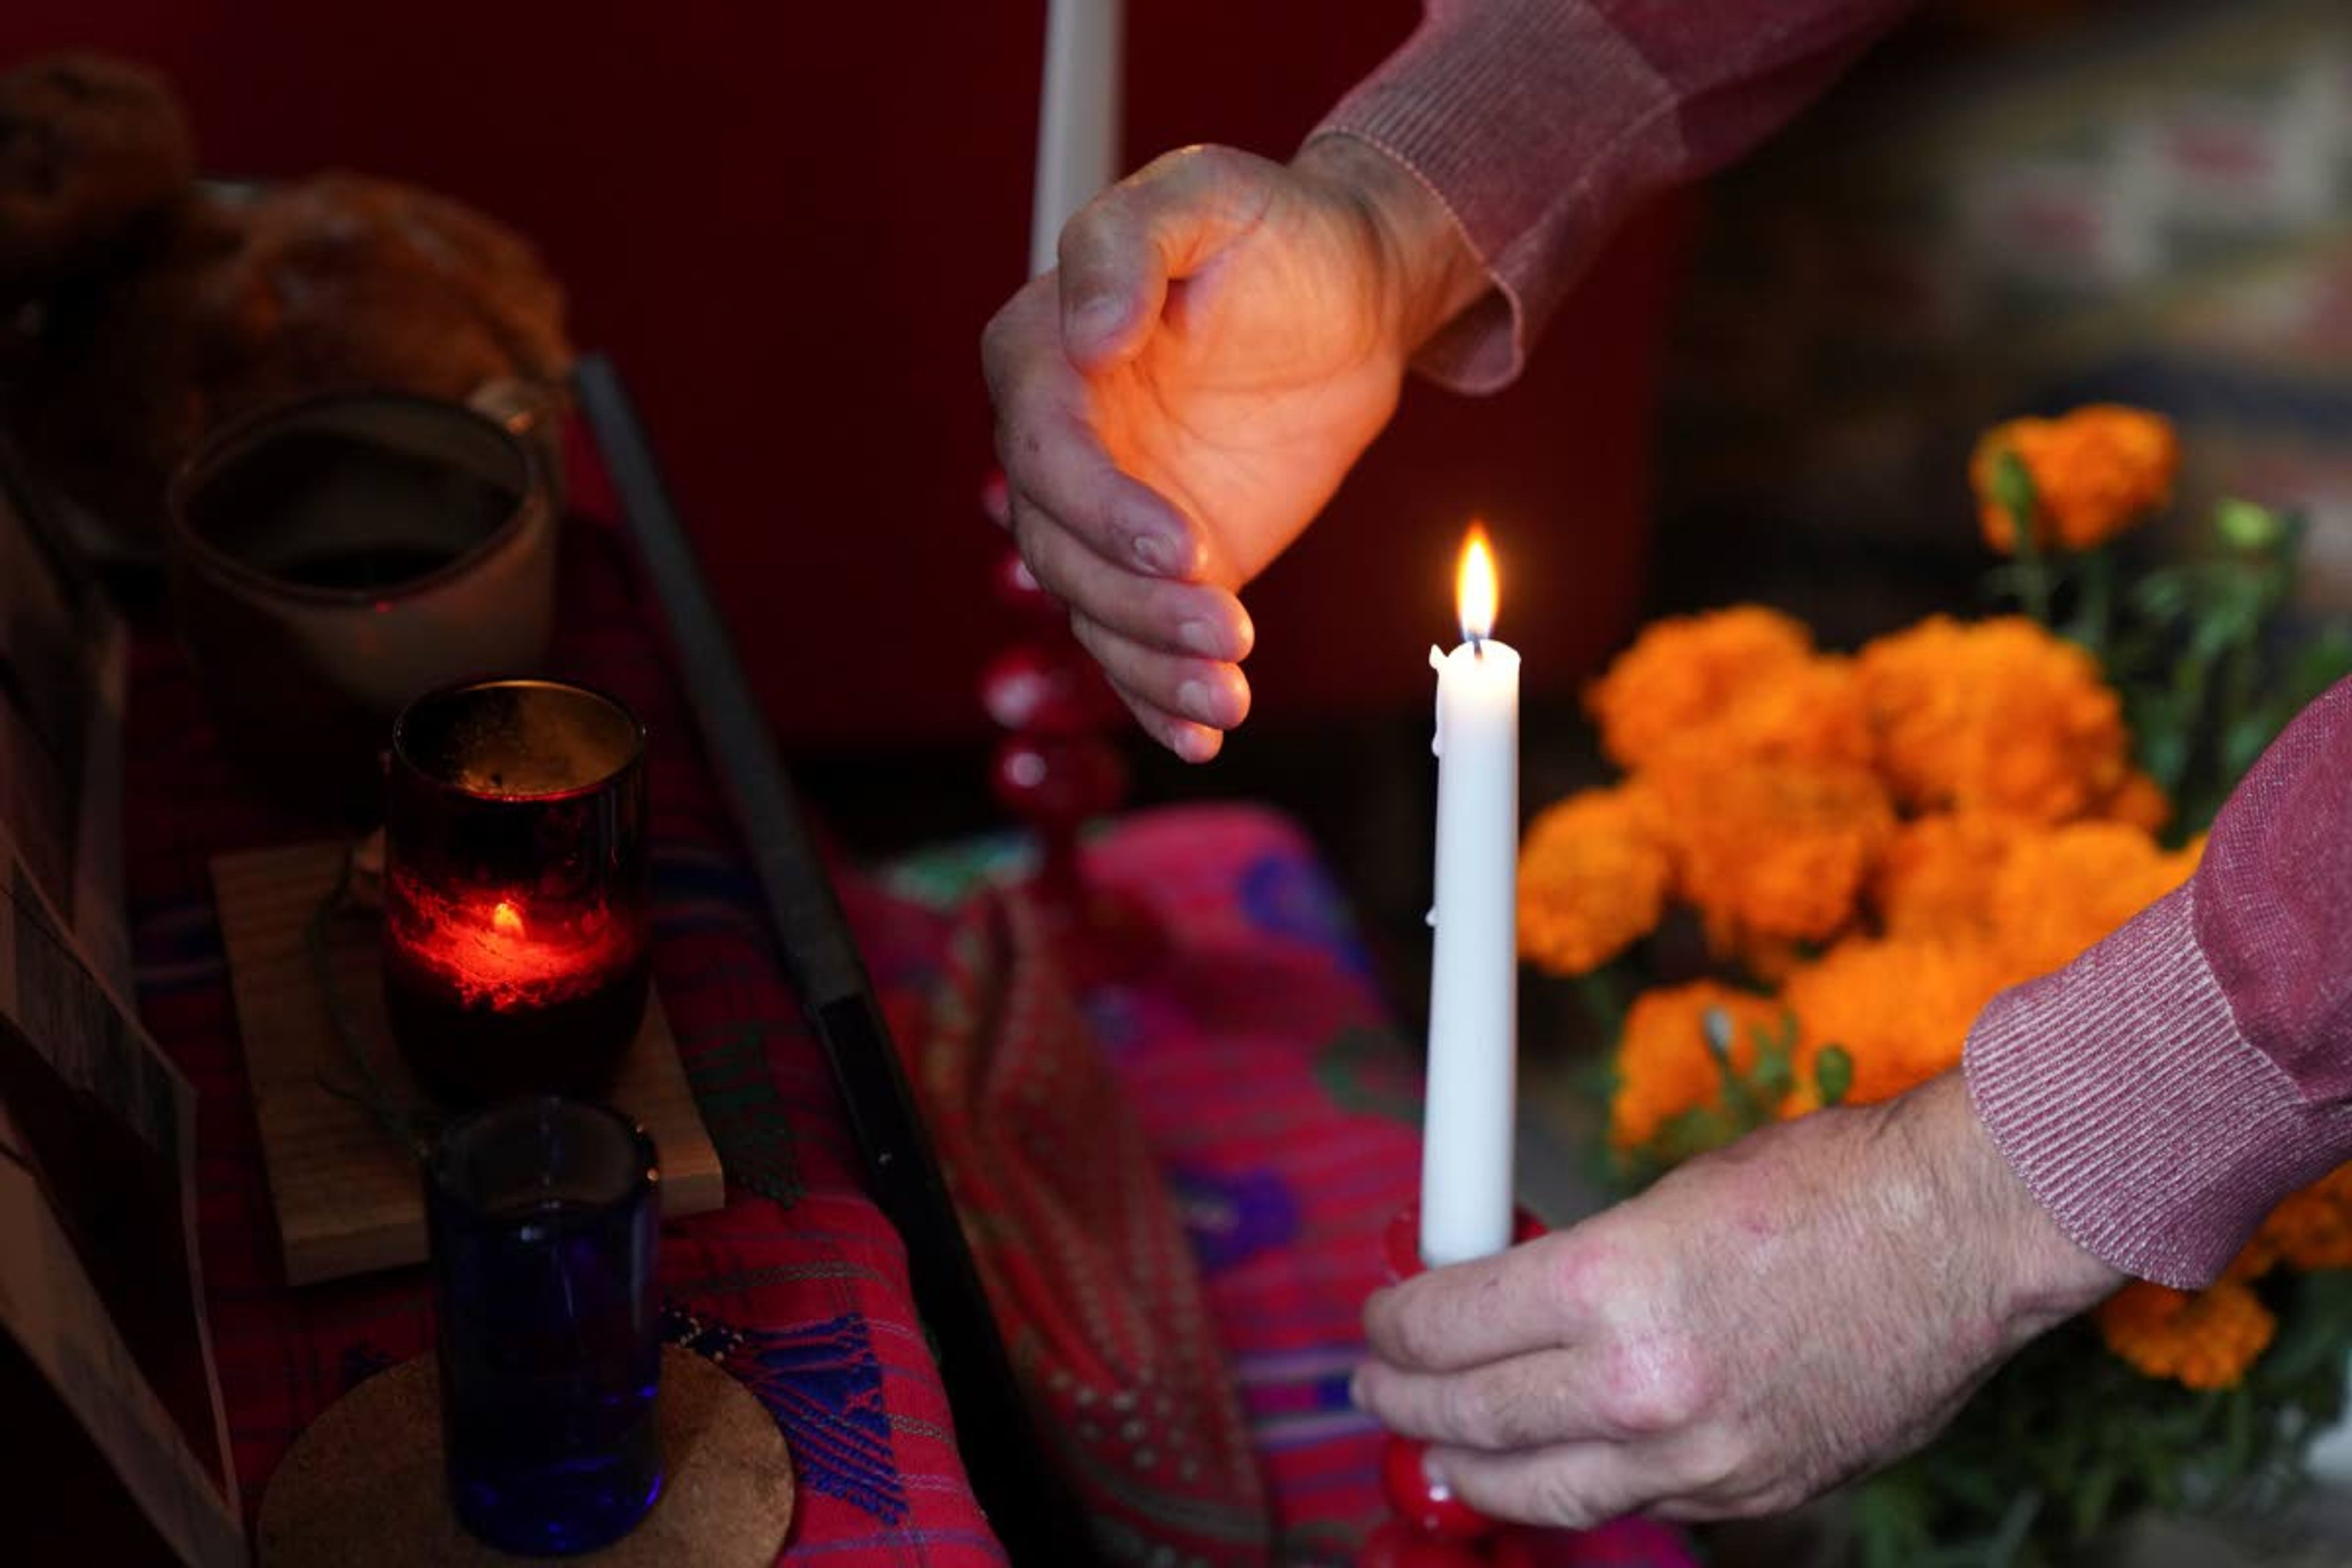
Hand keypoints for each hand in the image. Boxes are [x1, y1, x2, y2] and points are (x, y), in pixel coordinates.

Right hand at [981, 138, 1483, 759]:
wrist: (1351, 299)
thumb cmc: (1275, 232)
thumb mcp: (1206, 197)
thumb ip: (1128, 246)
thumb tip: (1087, 333)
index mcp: (1043, 352)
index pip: (1044, 446)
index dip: (1102, 506)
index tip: (1184, 545)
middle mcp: (1057, 443)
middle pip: (1060, 547)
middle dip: (1138, 602)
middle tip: (1229, 631)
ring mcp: (1104, 514)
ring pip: (1095, 611)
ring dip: (1155, 665)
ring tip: (1230, 697)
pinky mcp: (1158, 566)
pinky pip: (1138, 646)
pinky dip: (1162, 699)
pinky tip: (1204, 735)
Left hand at [1351, 1073, 2123, 1525]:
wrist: (1964, 1234)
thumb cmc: (1823, 1186)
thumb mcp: (1662, 1199)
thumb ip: (1575, 1265)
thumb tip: (1498, 1297)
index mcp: (1612, 1285)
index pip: (1447, 1328)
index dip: (1393, 1327)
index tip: (1378, 1321)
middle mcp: (1645, 1384)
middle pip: (1476, 1419)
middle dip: (1406, 1404)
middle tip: (1376, 1389)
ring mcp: (1702, 1454)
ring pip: (1544, 1491)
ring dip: (1473, 1472)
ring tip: (1437, 1451)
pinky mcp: (1754, 1491)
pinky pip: (1635, 1504)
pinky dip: (1580, 1486)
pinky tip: (1554, 1466)